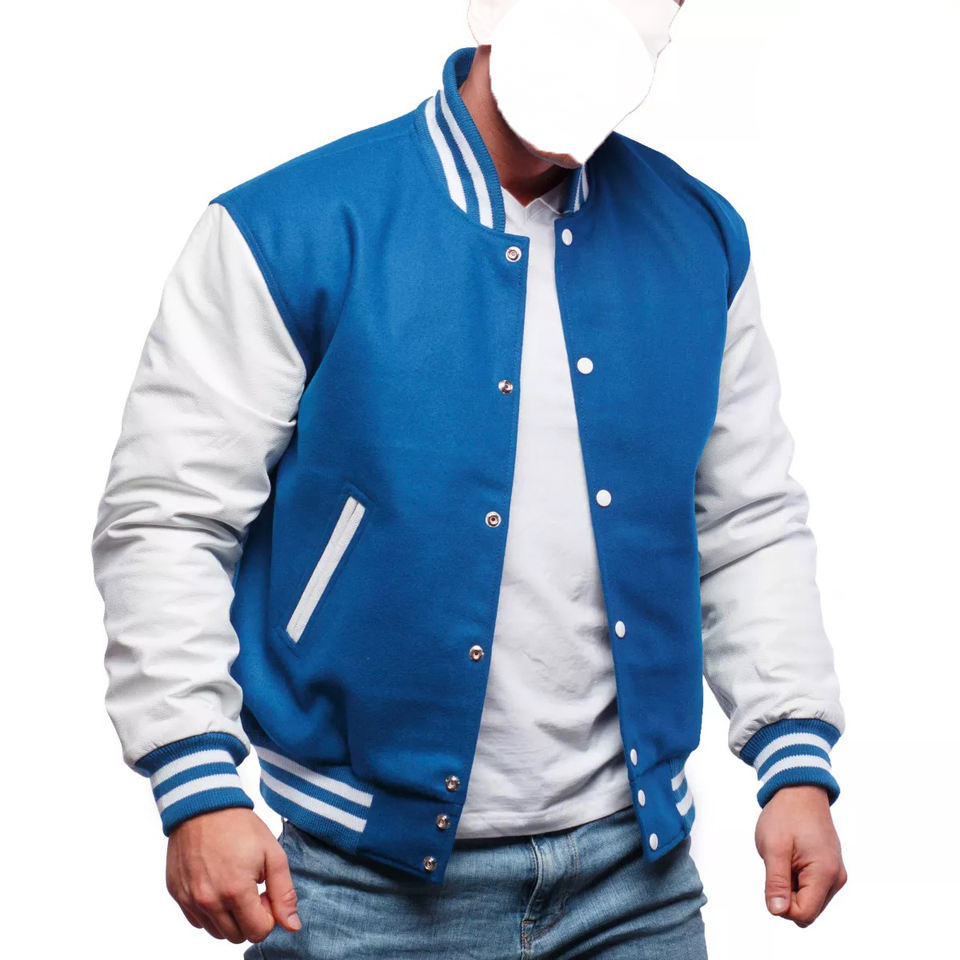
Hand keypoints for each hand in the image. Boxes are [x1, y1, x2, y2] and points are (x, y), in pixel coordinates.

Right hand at [165, 807, 301, 943]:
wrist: (204, 805)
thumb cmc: (240, 826)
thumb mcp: (273, 854)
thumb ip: (284, 893)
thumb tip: (292, 926)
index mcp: (236, 891)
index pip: (258, 932)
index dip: (268, 914)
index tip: (265, 891)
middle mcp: (209, 901)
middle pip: (237, 936)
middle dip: (250, 918)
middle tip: (252, 888)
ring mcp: (189, 899)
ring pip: (216, 932)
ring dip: (230, 917)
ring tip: (234, 885)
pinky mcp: (177, 894)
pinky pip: (197, 920)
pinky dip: (210, 911)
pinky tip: (217, 884)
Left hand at [755, 784, 846, 926]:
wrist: (800, 790)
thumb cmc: (786, 815)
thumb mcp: (774, 847)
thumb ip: (776, 882)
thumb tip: (777, 911)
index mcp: (825, 874)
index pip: (804, 914)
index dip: (782, 904)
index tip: (773, 877)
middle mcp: (836, 878)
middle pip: (807, 910)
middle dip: (787, 894)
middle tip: (779, 864)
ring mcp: (835, 874)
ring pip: (809, 900)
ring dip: (791, 886)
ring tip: (786, 857)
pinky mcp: (831, 870)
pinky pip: (812, 888)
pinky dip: (797, 878)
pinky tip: (793, 857)